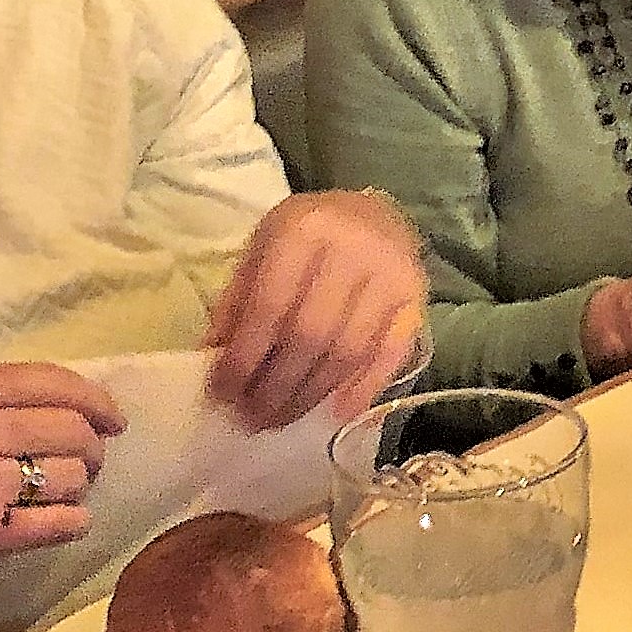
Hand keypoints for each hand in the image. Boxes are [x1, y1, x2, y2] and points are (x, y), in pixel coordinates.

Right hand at [0, 364, 128, 621]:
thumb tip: (80, 406)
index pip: (53, 381)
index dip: (97, 400)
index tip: (115, 420)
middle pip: (73, 430)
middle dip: (93, 448)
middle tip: (88, 462)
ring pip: (72, 477)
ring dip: (78, 488)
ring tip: (58, 493)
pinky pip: (62, 523)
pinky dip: (73, 522)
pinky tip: (61, 521)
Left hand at [208, 191, 427, 429]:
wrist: (374, 212)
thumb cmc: (309, 234)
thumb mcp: (262, 247)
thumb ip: (239, 299)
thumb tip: (214, 360)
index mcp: (304, 230)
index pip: (270, 307)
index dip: (244, 357)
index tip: (223, 394)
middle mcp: (353, 251)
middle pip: (311, 335)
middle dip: (277, 386)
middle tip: (253, 418)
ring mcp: (392, 277)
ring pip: (348, 352)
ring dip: (311, 394)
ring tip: (281, 419)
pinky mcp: (417, 301)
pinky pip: (390, 354)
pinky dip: (364, 388)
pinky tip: (337, 413)